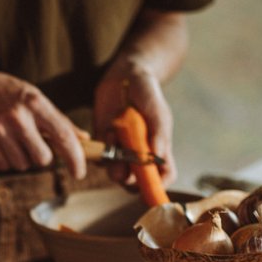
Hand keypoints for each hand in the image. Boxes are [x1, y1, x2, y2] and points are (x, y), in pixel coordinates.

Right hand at [0, 63, 87, 178]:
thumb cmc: (9, 93)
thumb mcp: (35, 99)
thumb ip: (58, 120)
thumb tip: (83, 139)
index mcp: (35, 103)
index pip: (62, 135)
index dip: (74, 157)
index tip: (79, 173)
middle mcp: (18, 116)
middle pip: (42, 158)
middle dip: (41, 157)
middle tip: (34, 145)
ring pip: (22, 164)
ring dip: (22, 158)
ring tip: (14, 140)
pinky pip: (3, 165)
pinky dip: (5, 160)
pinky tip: (1, 143)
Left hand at [93, 64, 176, 185]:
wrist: (124, 76)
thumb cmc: (147, 92)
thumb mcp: (156, 109)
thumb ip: (158, 131)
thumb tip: (158, 156)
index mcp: (157, 149)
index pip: (163, 176)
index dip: (158, 185)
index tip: (150, 184)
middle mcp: (139, 155)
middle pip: (136, 183)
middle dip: (130, 181)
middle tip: (125, 168)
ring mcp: (120, 152)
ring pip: (116, 174)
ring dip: (114, 164)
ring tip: (116, 137)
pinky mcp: (103, 145)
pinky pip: (99, 159)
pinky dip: (102, 149)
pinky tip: (109, 129)